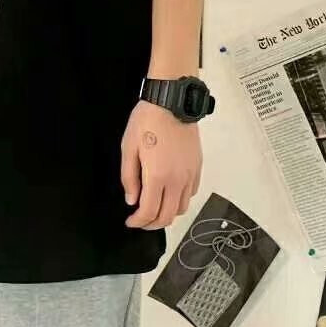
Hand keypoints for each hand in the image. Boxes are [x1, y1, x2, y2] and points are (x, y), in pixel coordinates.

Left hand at [120, 100, 201, 229]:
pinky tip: (168, 192)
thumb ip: (129, 177)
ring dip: (167, 213)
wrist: (171, 102)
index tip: (130, 221)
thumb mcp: (128, 147)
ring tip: (154, 207)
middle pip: (168, 216)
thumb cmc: (146, 122)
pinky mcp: (197, 167)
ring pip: (181, 208)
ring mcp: (190, 175)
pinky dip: (179, 201)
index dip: (138, 222)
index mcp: (158, 177)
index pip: (149, 212)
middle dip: (152, 223)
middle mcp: (177, 181)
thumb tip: (132, 200)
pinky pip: (190, 194)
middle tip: (140, 220)